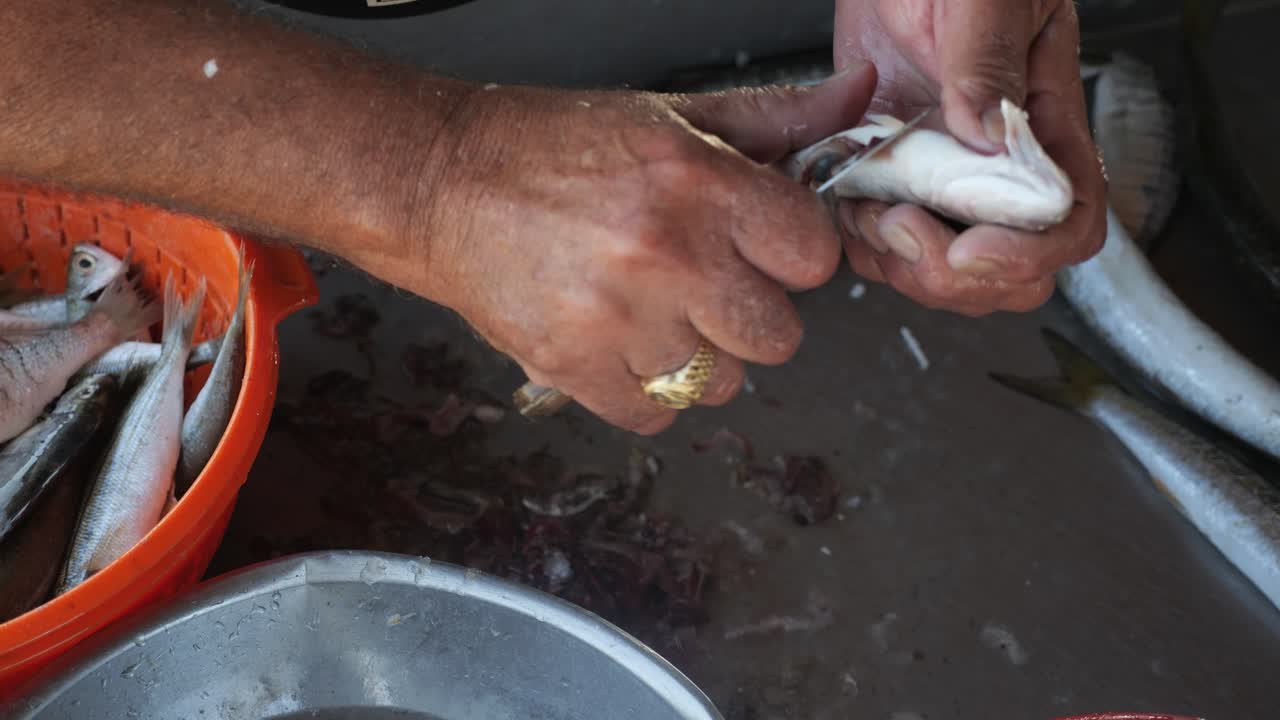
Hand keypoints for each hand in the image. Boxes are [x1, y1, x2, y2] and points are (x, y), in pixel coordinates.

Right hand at [377, 67, 876, 433]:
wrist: (440, 182)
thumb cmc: (551, 147)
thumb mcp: (668, 116)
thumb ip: (775, 119)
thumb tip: (858, 98)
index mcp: (699, 184)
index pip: (814, 255)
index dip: (792, 254)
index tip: (761, 248)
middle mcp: (667, 254)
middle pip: (778, 336)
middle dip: (749, 313)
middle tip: (703, 283)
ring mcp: (620, 319)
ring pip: (721, 384)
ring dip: (697, 358)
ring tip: (651, 312)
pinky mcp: (574, 369)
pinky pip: (656, 417)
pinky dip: (644, 393)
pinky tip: (618, 344)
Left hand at [832, 0, 1105, 315]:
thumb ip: (989, 61)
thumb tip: (989, 136)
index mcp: (1044, 122)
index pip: (1069, 220)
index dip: (1028, 254)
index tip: (972, 249)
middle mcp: (998, 164)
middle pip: (1010, 271)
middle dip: (955, 276)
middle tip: (899, 227)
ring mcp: (943, 174)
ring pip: (945, 269)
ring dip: (900, 264)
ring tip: (867, 211)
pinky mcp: (892, 174)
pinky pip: (886, 242)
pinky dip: (863, 243)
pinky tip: (846, 203)